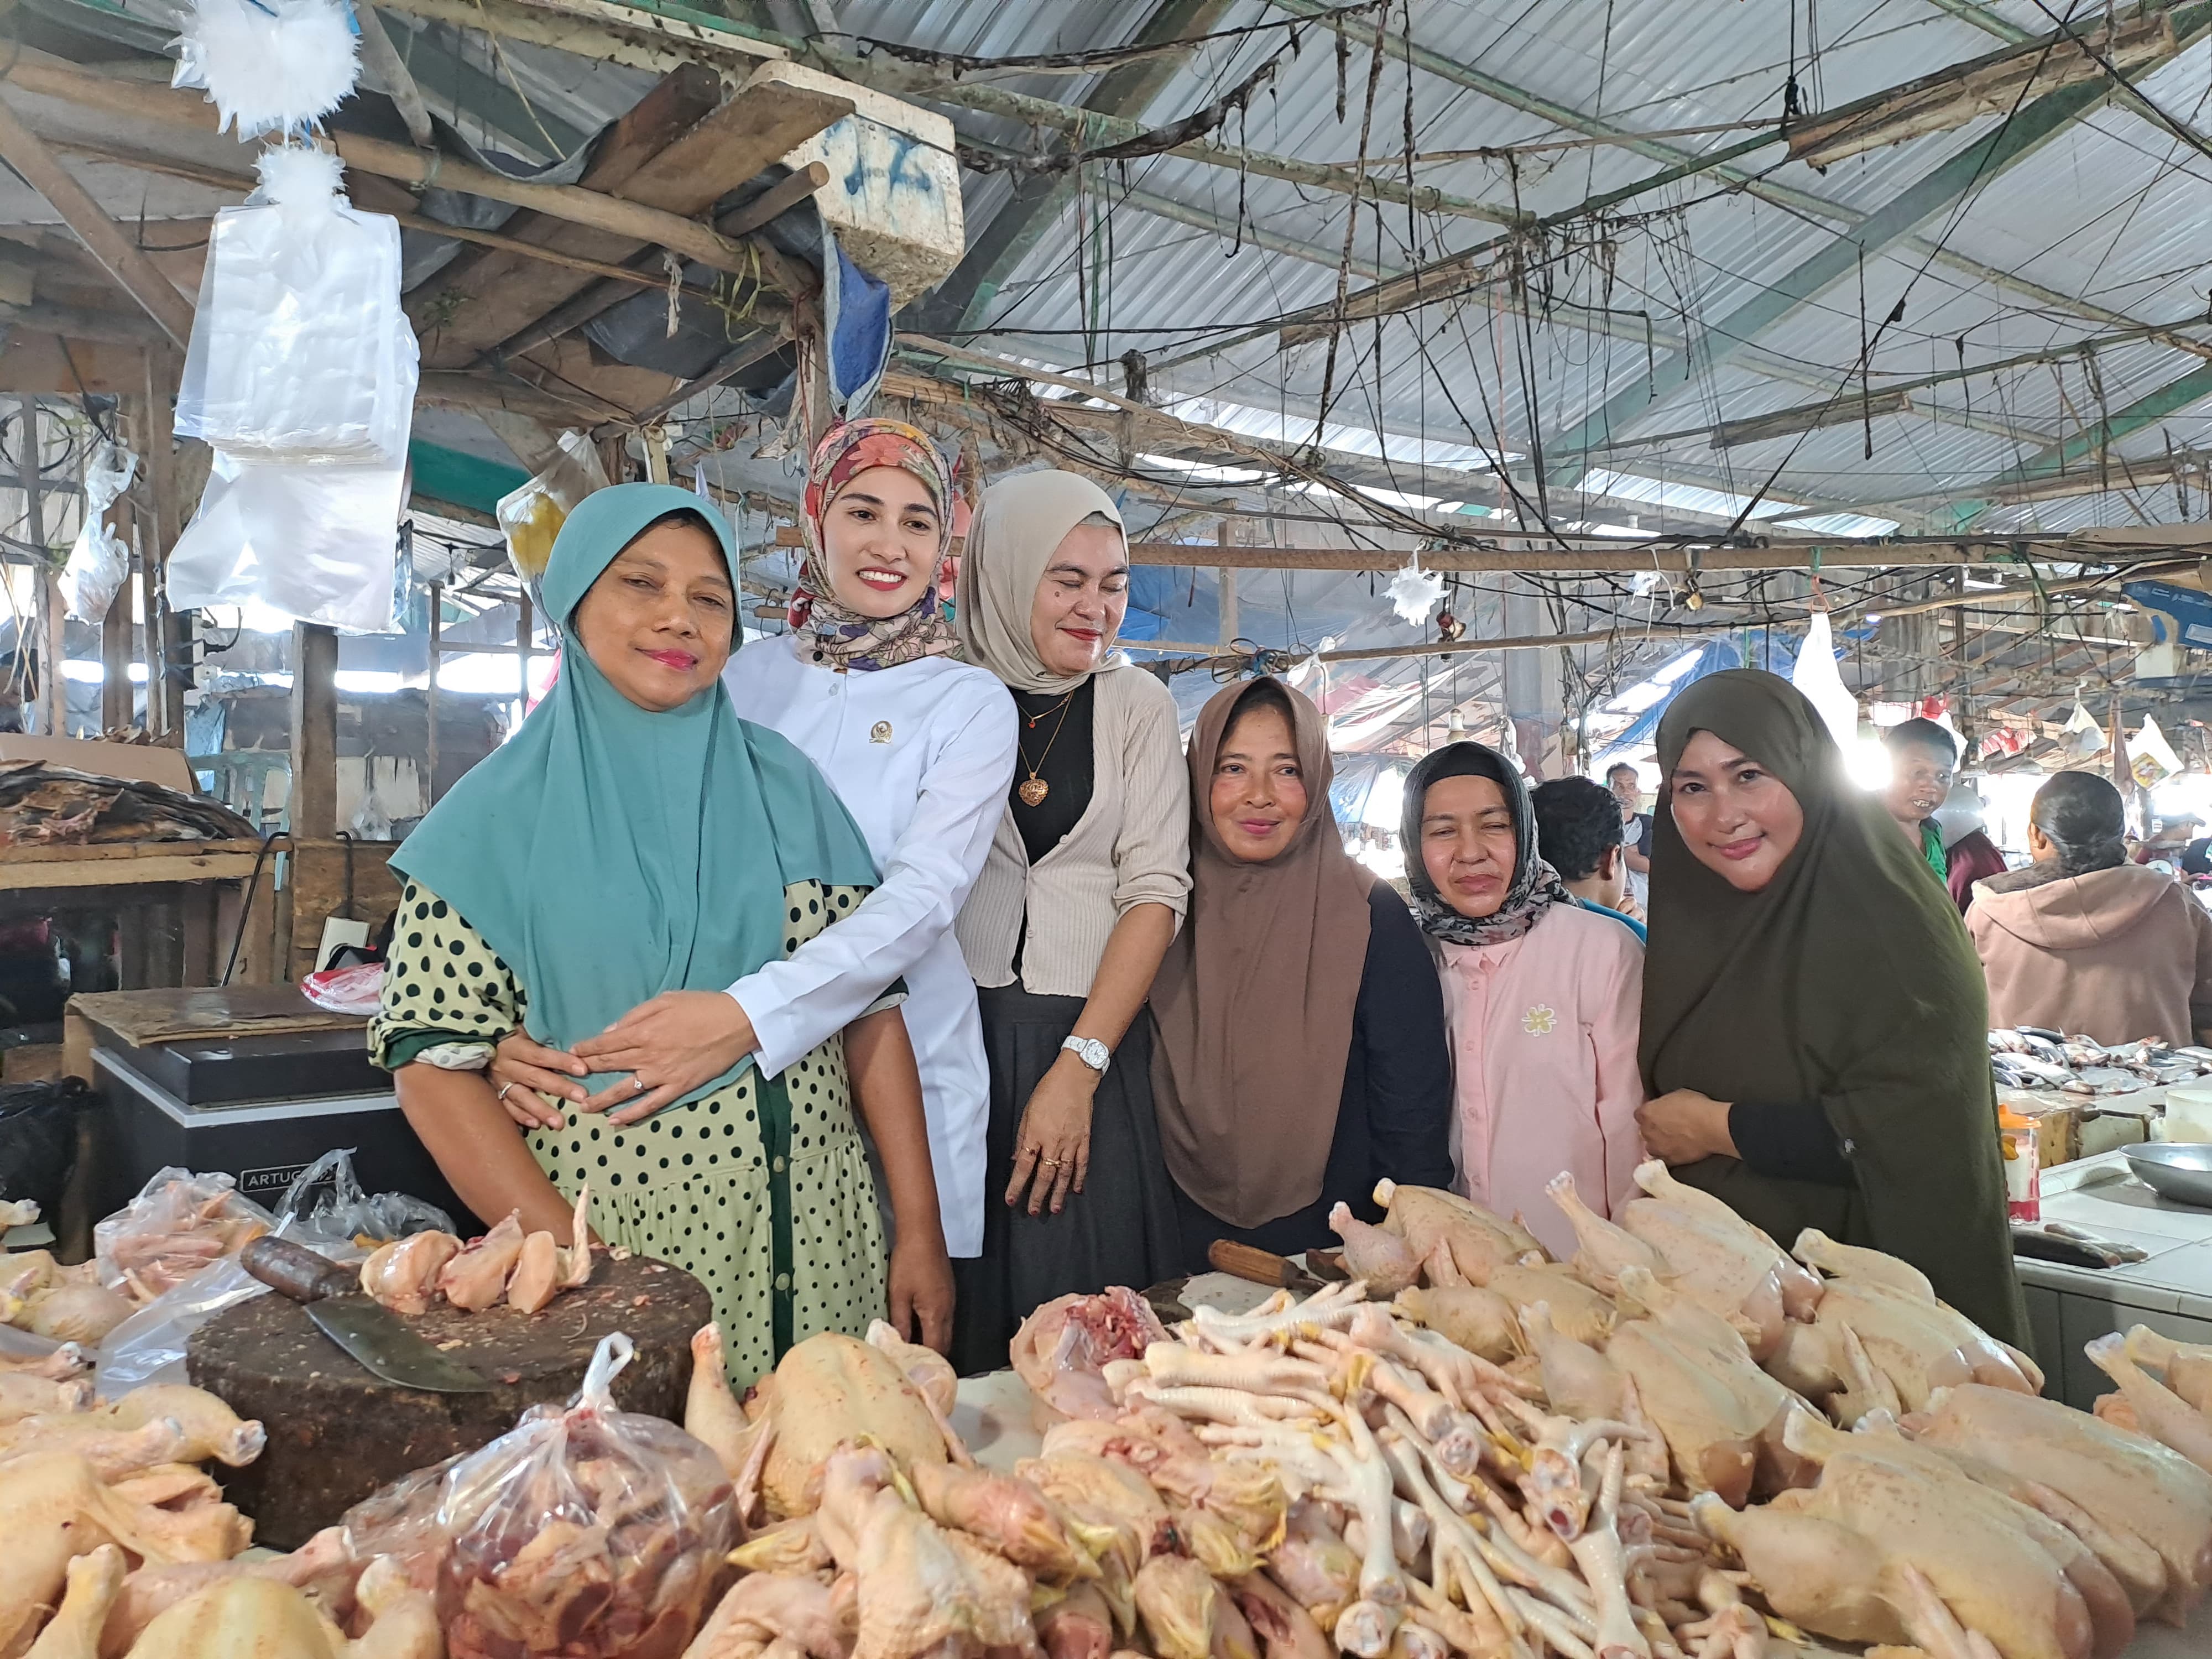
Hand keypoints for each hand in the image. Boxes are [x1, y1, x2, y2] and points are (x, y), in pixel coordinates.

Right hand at [488, 1032, 588, 1130]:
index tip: (583, 1069)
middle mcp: (505, 1065)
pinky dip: (522, 1117)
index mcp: (514, 1046)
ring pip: (521, 1097)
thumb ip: (546, 1038)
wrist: (486, 1048)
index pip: (541, 1055)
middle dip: (559, 1088)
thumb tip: (578, 1045)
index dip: (562, 1061)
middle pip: (534, 1077)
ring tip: (559, 1123)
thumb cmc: (517, 1038)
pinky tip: (537, 1125)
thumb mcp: (527, 1032)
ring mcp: (499, 1082)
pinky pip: (508, 1108)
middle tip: (581, 1097)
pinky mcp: (496, 1095)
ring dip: (541, 1110)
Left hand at [571, 991, 759, 1127]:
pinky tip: (615, 1122)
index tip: (571, 1053)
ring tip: (582, 1107)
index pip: (607, 1042)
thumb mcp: (666, 1000)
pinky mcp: (679, 1087)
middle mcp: (649, 1055)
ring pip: (625, 1089)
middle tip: (567, 1079)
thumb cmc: (702, 1006)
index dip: (586, 1048)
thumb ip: (636, 1015)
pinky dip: (632, 1114)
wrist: (737, 1023)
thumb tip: (611, 1031)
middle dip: (587, 1071)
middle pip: (611, 1064)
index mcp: (645, 1031)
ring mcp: (663, 1074)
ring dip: (601, 1099)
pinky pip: (651, 1104)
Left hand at [887, 1230, 954, 1354]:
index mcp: (937, 1314)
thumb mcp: (899, 1294)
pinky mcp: (948, 1293)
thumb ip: (900, 1323)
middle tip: (913, 1366)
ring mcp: (951, 1301)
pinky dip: (935, 1330)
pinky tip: (920, 1330)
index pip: (935, 1349)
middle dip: (931, 1357)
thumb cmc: (908, 1262)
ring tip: (914, 1353)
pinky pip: (945, 1320)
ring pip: (946, 1332)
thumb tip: (898, 1346)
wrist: (923, 1233)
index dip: (925, 1362)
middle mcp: (949, 1311)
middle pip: (945, 1344)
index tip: (911, 1371)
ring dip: (934, 1344)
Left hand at [1005, 1052, 1096, 1216]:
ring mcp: (1071, 1142)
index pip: (1024, 1166)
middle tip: (1033, 1212)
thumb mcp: (1027, 1111)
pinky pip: (1082, 1163)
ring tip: (1054, 1209)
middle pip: (1044, 1175)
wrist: (1075, 1078)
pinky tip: (1076, 1190)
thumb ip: (1022, 1137)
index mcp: (1036, 1134)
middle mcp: (1053, 1142)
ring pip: (1064, 1174)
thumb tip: (1017, 1158)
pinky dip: (1079, 1178)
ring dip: (1058, 1193)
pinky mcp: (1084, 1140)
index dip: (1017, 1185)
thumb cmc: (1048, 1091)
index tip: (1011, 1199)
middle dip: (1037, 1195)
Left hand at [1636, 1089, 1738, 1164]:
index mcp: (1648, 1113)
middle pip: (1644, 1131)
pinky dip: (1667, 1156)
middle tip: (1666, 1127)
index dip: (1649, 1113)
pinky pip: (1663, 1159)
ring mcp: (1658, 1148)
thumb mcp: (1677, 1095)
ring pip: (1651, 1147)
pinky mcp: (1669, 1160)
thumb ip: (1664, 1104)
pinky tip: (1676, 1151)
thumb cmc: (1696, 1106)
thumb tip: (1663, 1108)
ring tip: (1670, 1141)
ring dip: (1657, 1144)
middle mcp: (1648, 1131)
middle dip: (1652, 1129)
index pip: (1639, 1114)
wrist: (1711, 1127)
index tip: (1656, 1113)